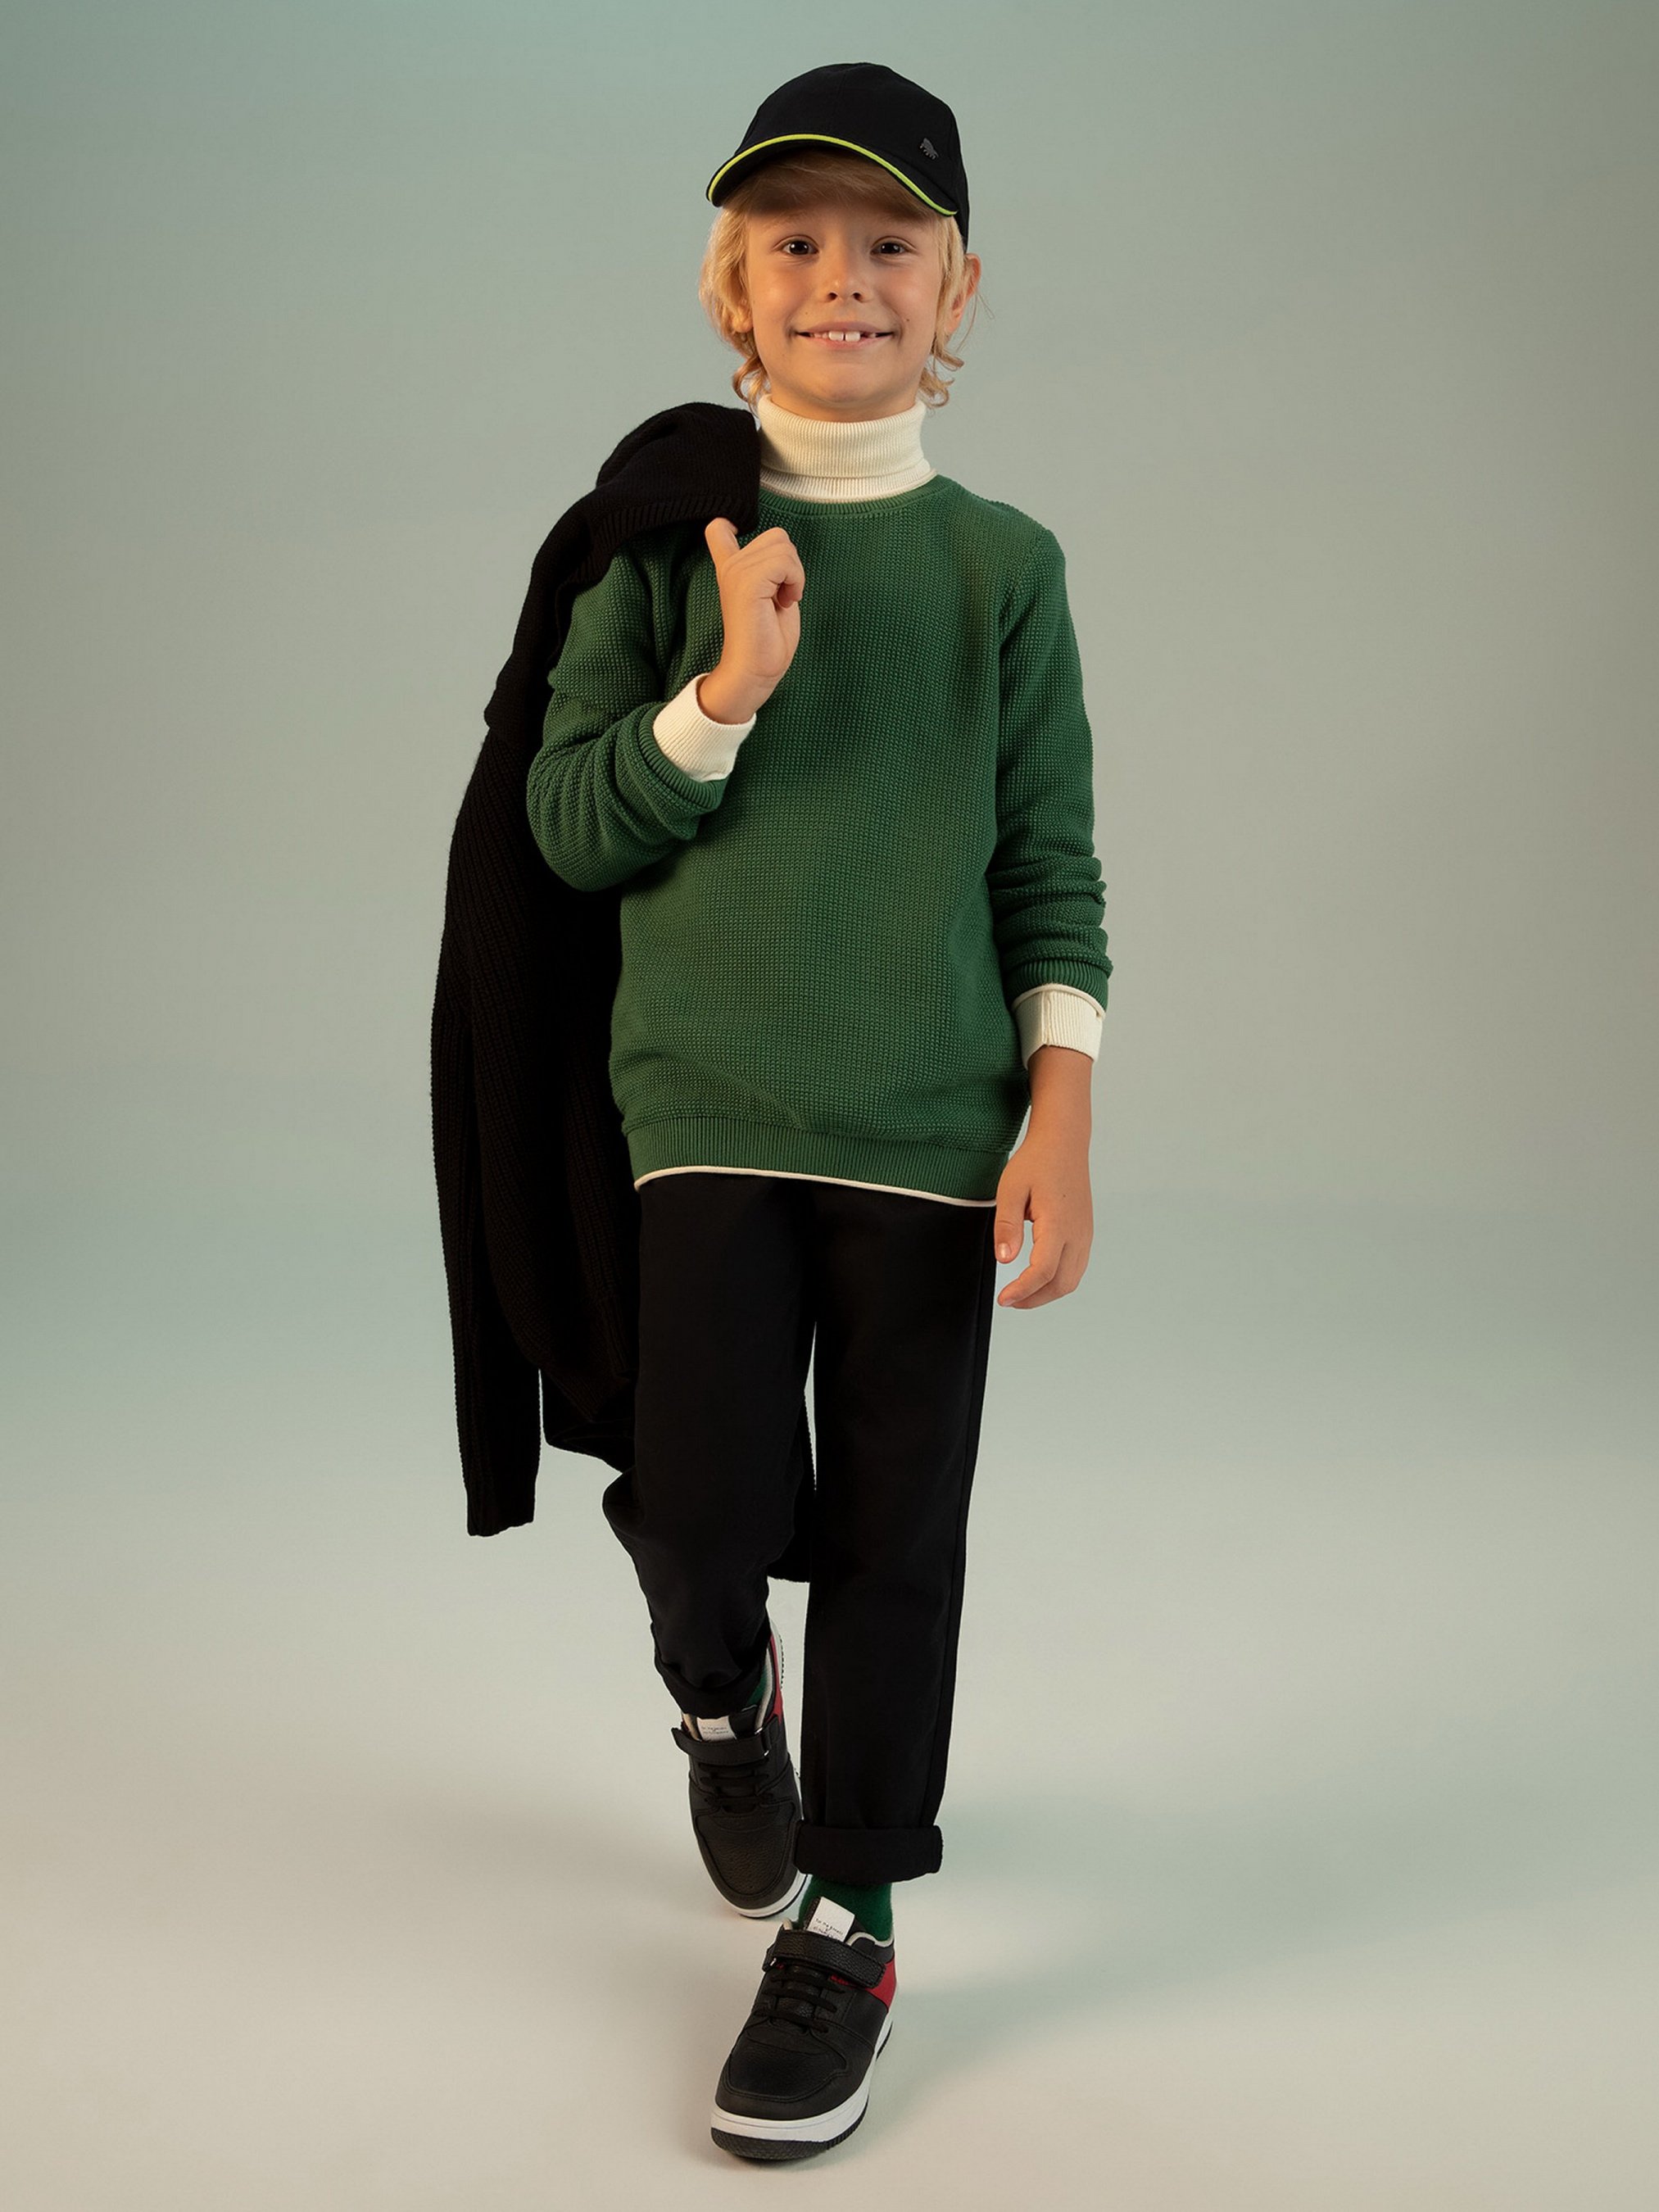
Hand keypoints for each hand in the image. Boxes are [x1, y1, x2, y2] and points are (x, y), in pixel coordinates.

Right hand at [700, 517, 804, 721]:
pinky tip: (785, 602)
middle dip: (792, 565)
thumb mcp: (772, 593)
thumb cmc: (768, 640)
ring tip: (782, 601)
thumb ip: (771, 569)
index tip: (734, 536)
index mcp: (732, 569)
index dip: (730, 525)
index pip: (718, 530)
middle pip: (778, 535)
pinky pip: (785, 562)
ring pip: (784, 547)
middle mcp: (731, 566)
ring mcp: (736, 571)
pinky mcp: (747, 582)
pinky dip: (795, 581)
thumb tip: (781, 547)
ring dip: (795, 575)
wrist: (756, 670)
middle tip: (782, 595)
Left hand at [992, 1120, 1092, 1308]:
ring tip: (1021, 1293)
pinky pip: (1076, 1267)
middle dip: (1035, 1299)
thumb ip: (1007, 1226)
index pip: (1043, 1271)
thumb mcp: (1011, 1190)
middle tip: (1009, 1300)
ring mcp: (1085, 1234)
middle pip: (1062, 1284)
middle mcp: (1077, 1233)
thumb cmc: (1036, 1162)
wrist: (1064, 1142)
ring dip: (1047, 1293)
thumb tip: (1005, 1259)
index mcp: (1059, 1224)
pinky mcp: (1085, 1232)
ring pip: (1072, 1279)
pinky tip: (1039, 1277)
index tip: (1002, 1299)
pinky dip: (1058, 1281)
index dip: (1022, 1291)